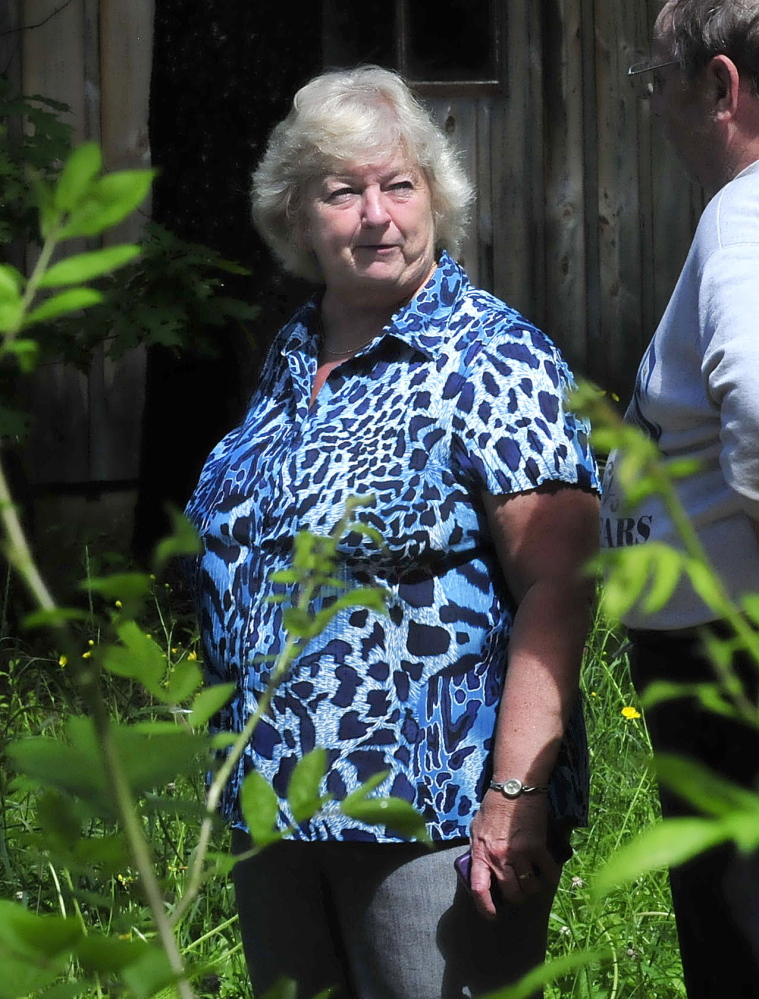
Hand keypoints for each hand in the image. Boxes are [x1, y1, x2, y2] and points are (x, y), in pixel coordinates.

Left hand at [468, 791, 559, 918]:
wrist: (515, 786)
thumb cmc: (493, 805)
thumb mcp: (476, 828)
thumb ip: (479, 850)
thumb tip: (480, 867)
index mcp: (481, 852)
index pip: (479, 888)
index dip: (485, 908)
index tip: (493, 915)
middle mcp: (499, 857)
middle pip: (510, 893)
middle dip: (516, 898)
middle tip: (519, 894)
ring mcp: (519, 853)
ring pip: (529, 887)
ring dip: (532, 889)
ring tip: (533, 882)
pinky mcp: (537, 847)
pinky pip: (547, 872)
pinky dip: (550, 877)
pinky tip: (548, 873)